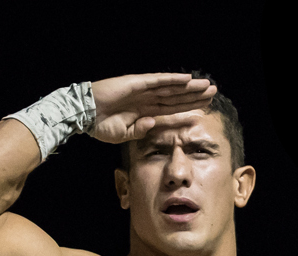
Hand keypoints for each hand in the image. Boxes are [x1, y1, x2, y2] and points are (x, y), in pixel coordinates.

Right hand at [90, 73, 216, 143]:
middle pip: (176, 98)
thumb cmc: (100, 126)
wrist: (84, 116)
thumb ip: (140, 131)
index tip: (203, 111)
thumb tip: (154, 125)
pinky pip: (159, 81)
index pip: (171, 111)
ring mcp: (143, 90)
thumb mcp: (124, 134)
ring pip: (172, 88)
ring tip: (207, 87)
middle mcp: (147, 100)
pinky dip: (173, 79)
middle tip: (213, 95)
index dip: (187, 110)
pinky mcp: (137, 83)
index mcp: (145, 113)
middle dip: (194, 97)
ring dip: (190, 87)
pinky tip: (187, 79)